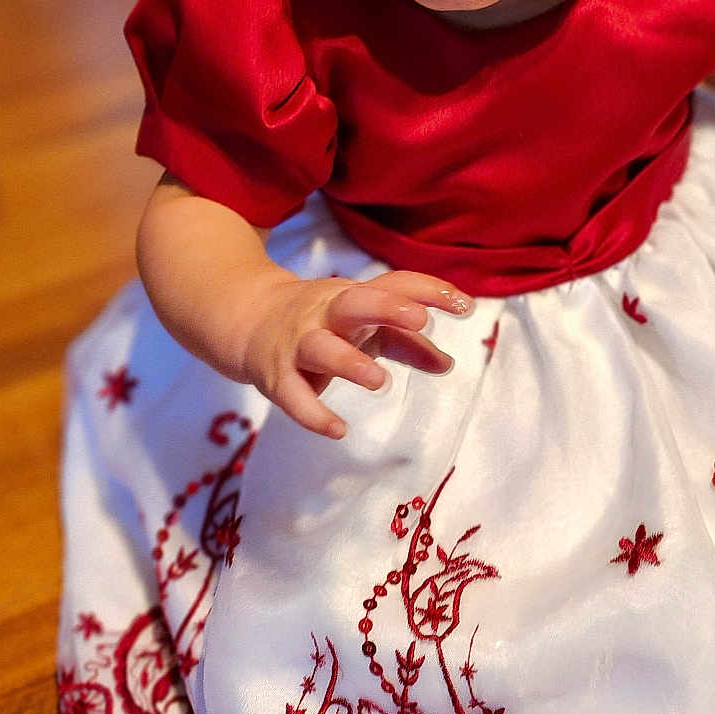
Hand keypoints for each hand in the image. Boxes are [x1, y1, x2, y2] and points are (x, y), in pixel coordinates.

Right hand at [238, 270, 470, 439]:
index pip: (395, 283)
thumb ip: (408, 344)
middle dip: (387, 308)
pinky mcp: (275, 375)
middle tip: (420, 321)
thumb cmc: (324, 324)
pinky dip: (313, 414)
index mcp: (355, 297)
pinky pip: (292, 396)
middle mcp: (327, 313)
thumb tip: (449, 363)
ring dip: (349, 362)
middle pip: (357, 302)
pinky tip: (338, 430)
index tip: (465, 304)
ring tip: (380, 380)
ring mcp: (299, 341)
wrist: (248, 320)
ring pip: (321, 347)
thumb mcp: (366, 325)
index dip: (430, 291)